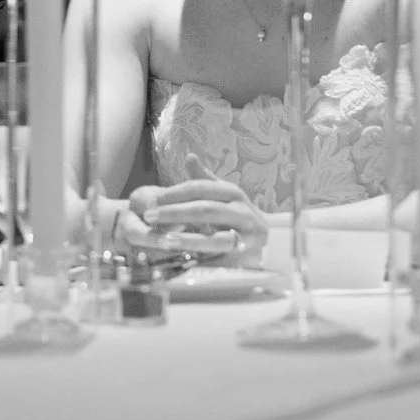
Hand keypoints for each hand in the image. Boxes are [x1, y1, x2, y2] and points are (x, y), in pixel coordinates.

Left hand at [121, 175, 267, 263]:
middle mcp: (242, 211)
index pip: (200, 188)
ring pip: (215, 238)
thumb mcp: (224, 194)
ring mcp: (246, 236)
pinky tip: (184, 263)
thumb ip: (204, 179)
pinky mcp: (247, 258)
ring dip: (188, 240)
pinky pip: (221, 261)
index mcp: (233, 192)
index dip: (174, 193)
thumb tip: (190, 157)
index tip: (152, 201)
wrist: (270, 239)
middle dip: (174, 213)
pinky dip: (202, 262)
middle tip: (149, 216)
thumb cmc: (238, 214)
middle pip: (204, 209)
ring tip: (164, 240)